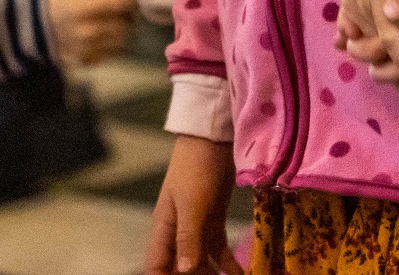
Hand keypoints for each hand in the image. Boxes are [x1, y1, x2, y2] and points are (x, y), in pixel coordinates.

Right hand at [46, 0, 135, 66]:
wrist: (30, 22)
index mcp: (82, 9)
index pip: (121, 4)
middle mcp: (86, 32)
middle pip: (126, 25)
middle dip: (129, 15)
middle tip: (124, 9)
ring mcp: (85, 50)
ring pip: (123, 42)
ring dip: (125, 31)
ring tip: (117, 21)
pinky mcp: (84, 62)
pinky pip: (113, 54)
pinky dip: (114, 44)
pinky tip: (107, 35)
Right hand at [146, 134, 242, 274]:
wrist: (212, 138)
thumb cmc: (195, 167)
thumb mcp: (191, 204)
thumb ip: (188, 238)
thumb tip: (185, 272)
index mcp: (164, 230)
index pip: (157, 267)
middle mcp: (177, 233)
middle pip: (180, 269)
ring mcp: (196, 227)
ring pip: (201, 263)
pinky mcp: (214, 220)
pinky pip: (219, 251)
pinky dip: (229, 264)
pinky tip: (241, 273)